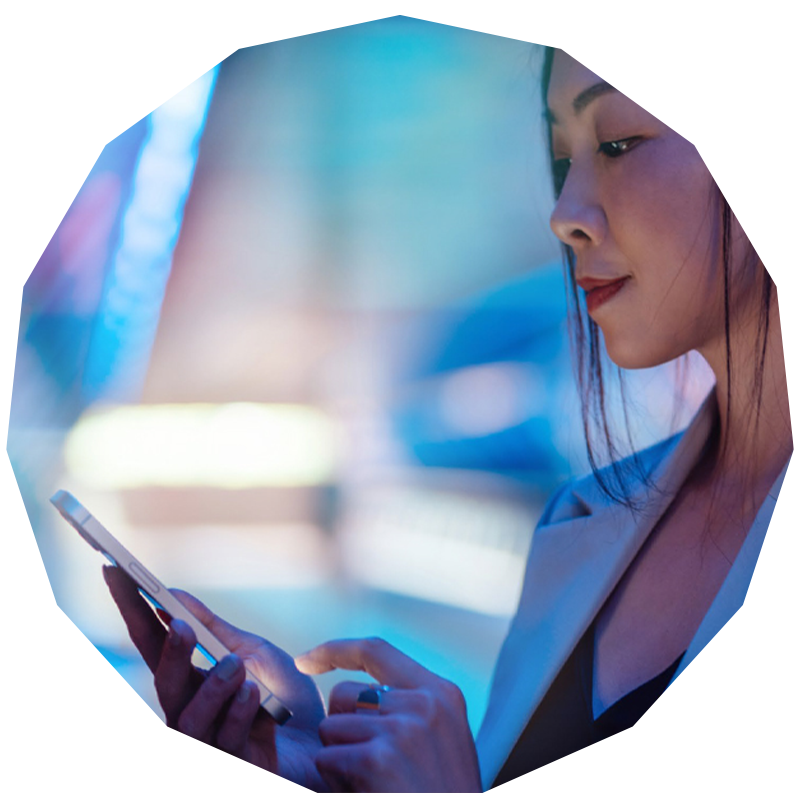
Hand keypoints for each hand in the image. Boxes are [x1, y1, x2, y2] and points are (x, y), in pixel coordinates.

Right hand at [103, 566, 326, 790]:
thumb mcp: (252, 652)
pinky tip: (254, 693)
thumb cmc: (284, 696)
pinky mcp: (233, 765)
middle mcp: (190, 710)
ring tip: (235, 666)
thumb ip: (213, 630)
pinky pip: (227, 738)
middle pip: (164, 684)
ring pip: (189, 718)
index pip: (152, 642)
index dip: (132, 609)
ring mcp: (209, 742)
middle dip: (170, 653)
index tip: (115, 571)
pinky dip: (240, 711)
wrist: (324, 739)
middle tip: (180, 625)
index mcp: (190, 679)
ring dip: (212, 687)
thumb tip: (173, 594)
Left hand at [296, 637, 482, 791]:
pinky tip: (365, 793)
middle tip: (365, 765)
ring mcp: (403, 727)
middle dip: (340, 726)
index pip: (376, 649)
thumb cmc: (443, 795)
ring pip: (331, 728)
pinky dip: (335, 782)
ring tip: (372, 786)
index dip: (334, 650)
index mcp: (441, 693)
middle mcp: (424, 702)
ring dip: (338, 760)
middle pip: (344, 693)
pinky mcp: (378, 758)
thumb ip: (410, 709)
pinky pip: (327, 759)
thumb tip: (350, 693)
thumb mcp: (444, 740)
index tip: (305, 660)